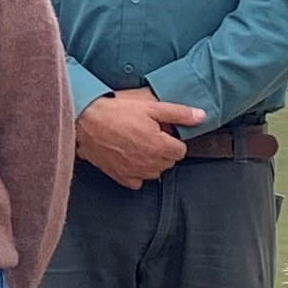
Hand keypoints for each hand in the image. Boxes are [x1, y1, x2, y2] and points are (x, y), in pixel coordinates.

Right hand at [74, 87, 206, 189]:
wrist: (85, 121)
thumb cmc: (116, 112)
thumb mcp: (150, 107)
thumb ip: (179, 113)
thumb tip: (202, 116)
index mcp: (160, 146)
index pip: (181, 151)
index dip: (172, 139)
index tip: (161, 131)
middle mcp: (150, 163)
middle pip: (168, 162)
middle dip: (163, 150)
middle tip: (148, 134)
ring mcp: (135, 172)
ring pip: (154, 172)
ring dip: (151, 161)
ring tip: (137, 144)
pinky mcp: (121, 176)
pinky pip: (137, 180)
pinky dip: (136, 172)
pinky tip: (129, 157)